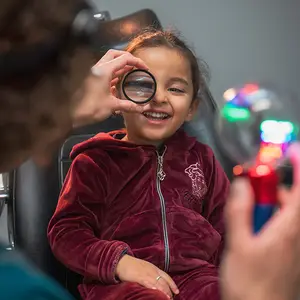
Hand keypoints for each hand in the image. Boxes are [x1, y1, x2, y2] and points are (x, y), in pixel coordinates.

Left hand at [72, 49, 147, 127]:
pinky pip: (105, 72)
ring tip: (131, 72)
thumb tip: (142, 108)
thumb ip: (128, 105)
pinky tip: (121, 82)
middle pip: (115, 54)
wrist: (72, 115)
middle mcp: (98, 68)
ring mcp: (94, 73)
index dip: (137, 62)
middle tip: (137, 66)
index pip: (124, 59)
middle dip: (127, 58)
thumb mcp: (112, 106)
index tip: (145, 68)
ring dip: (121, 66)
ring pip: (109, 62)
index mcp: (104, 70)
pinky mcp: (92, 79)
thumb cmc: (91, 108)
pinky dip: (114, 73)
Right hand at [116, 255, 178, 298]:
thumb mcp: (144, 268)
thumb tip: (155, 284)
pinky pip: (149, 283)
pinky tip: (157, 293)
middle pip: (163, 281)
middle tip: (171, 298)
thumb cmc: (132, 266)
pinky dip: (154, 288)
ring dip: (163, 292)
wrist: (122, 261)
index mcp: (153, 268)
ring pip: (158, 283)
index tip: (177, 291)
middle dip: (168, 291)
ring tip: (167, 298)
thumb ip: (150, 274)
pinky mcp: (139, 277)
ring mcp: (146, 273)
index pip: (166, 276)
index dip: (172, 284)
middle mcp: (152, 270)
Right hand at [220, 143, 299, 299]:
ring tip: (247, 219)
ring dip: (268, 204)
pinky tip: (253, 232)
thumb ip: (239, 210)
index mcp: (289, 228)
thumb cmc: (250, 285)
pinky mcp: (289, 250)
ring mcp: (294, 243)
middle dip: (272, 188)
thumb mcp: (238, 245)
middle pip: (290, 198)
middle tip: (250, 191)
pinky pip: (284, 224)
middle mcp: (297, 233)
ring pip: (286, 211)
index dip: (298, 164)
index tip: (289, 148)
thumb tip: (241, 184)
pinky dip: (270, 218)